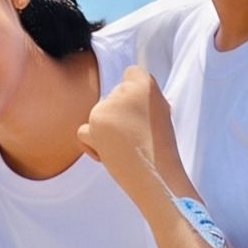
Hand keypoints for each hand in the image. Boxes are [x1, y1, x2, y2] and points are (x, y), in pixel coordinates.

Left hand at [77, 66, 183, 202]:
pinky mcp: (92, 126)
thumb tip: (133, 103)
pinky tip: (110, 153)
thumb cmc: (162, 149)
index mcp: (147, 85)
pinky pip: (84, 130)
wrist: (157, 175)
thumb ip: (146, 101)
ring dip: (107, 128)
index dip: (134, 90)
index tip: (139, 107)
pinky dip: (93, 143)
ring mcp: (106, 108)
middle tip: (136, 133)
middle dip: (120, 112)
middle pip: (114, 95)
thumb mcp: (163, 114)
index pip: (133, 72)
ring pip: (99, 112)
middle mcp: (124, 91)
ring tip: (126, 146)